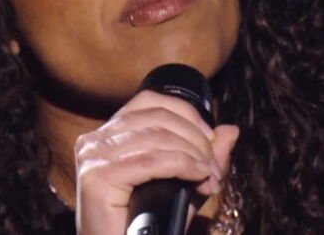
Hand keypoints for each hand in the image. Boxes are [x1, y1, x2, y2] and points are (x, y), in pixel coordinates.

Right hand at [74, 90, 240, 233]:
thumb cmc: (146, 228)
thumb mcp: (182, 187)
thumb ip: (203, 158)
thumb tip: (230, 130)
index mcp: (107, 134)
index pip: (150, 100)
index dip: (187, 114)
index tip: (211, 139)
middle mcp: (94, 140)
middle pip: (157, 116)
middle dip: (196, 138)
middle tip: (213, 166)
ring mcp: (93, 157)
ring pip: (158, 137)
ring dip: (193, 154)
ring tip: (208, 175)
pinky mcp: (98, 177)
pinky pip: (152, 161)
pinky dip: (183, 165)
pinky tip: (197, 176)